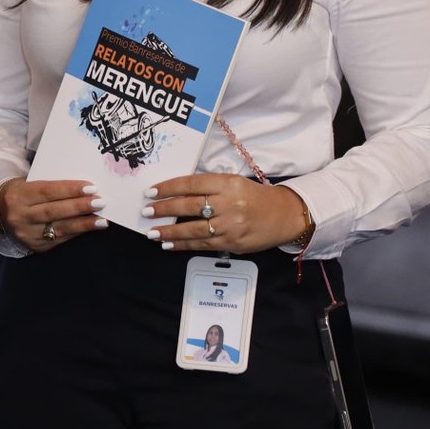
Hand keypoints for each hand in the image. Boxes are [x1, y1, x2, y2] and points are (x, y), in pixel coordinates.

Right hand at [0, 176, 106, 252]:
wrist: (1, 213)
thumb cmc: (22, 193)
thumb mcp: (28, 183)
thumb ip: (50, 187)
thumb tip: (82, 189)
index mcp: (18, 196)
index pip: (47, 191)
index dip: (69, 190)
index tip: (91, 188)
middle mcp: (20, 216)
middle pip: (54, 211)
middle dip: (79, 207)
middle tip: (100, 202)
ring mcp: (27, 234)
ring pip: (59, 228)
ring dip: (83, 224)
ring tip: (101, 219)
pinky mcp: (35, 246)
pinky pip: (60, 239)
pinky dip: (77, 232)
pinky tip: (90, 227)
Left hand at [140, 173, 309, 253]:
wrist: (283, 215)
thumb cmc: (254, 197)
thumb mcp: (233, 183)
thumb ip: (208, 187)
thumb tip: (175, 193)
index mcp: (228, 183)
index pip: (192, 184)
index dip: (169, 188)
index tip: (151, 192)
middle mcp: (229, 204)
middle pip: (189, 206)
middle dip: (164, 210)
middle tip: (146, 211)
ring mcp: (231, 226)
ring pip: (193, 229)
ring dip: (169, 232)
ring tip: (152, 232)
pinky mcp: (232, 243)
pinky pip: (202, 245)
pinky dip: (183, 245)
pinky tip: (169, 244)